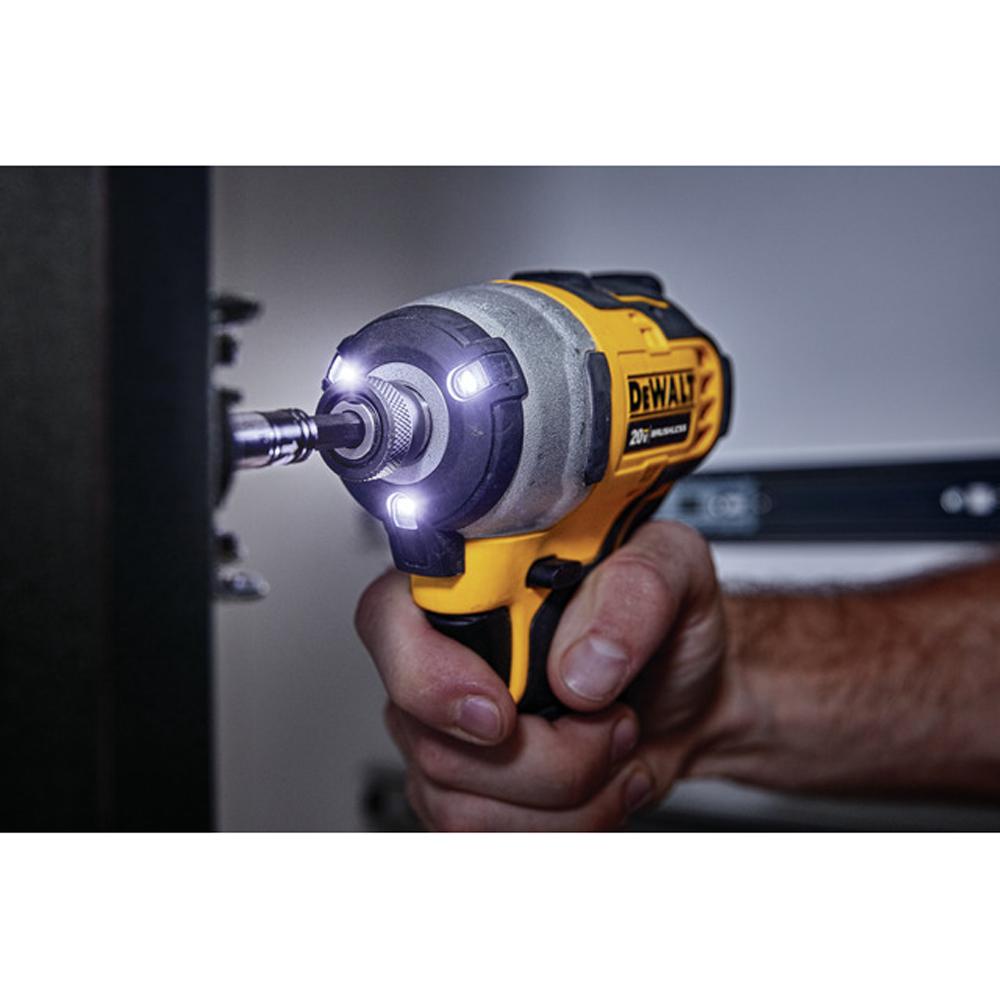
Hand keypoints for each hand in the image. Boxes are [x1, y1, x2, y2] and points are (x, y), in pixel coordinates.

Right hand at [355, 520, 734, 830]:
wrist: (694, 692)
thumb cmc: (668, 622)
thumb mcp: (676, 570)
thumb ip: (634, 592)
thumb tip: (578, 665)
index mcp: (471, 581)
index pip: (389, 618)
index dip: (429, 677)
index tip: (500, 714)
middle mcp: (445, 654)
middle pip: (433, 737)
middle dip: (546, 756)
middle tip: (610, 720)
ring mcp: (449, 730)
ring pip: (461, 802)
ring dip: (567, 796)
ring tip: (614, 748)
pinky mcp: (470, 791)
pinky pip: (486, 839)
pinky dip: (565, 828)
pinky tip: (600, 786)